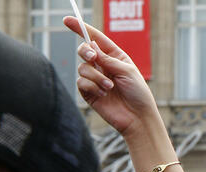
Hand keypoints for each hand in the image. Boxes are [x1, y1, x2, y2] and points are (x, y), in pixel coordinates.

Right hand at [64, 16, 159, 135]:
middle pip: (84, 51)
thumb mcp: (126, 71)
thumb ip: (108, 59)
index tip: (67, 20)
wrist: (137, 118)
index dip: (81, 28)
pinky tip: (103, 94)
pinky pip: (81, 83)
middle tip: (93, 58)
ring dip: (96, 77)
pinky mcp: (89, 92)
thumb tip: (92, 47)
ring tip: (110, 87)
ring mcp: (95, 79)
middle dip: (85, 52)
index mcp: (114, 57)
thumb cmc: (138, 94)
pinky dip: (92, 87)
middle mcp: (103, 66)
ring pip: (82, 68)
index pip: (95, 39)